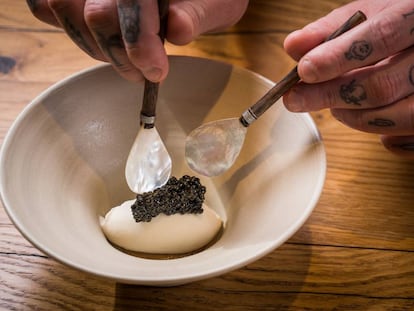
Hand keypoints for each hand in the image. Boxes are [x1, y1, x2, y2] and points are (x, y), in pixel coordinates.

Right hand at [26, 0, 248, 81]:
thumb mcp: (217, 2)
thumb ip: (197, 14)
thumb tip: (178, 29)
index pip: (129, 3)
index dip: (140, 45)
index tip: (157, 73)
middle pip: (95, 16)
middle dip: (120, 57)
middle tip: (144, 75)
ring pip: (62, 10)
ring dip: (94, 48)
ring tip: (125, 60)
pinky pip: (46, 5)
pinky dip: (66, 28)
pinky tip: (96, 41)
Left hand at [283, 0, 413, 158]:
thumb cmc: (398, 24)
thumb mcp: (370, 13)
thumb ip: (331, 29)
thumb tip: (294, 46)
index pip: (381, 36)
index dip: (338, 57)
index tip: (304, 71)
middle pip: (382, 85)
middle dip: (331, 96)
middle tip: (297, 98)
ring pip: (396, 116)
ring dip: (353, 118)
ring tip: (335, 106)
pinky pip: (409, 139)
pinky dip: (385, 138)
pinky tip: (369, 118)